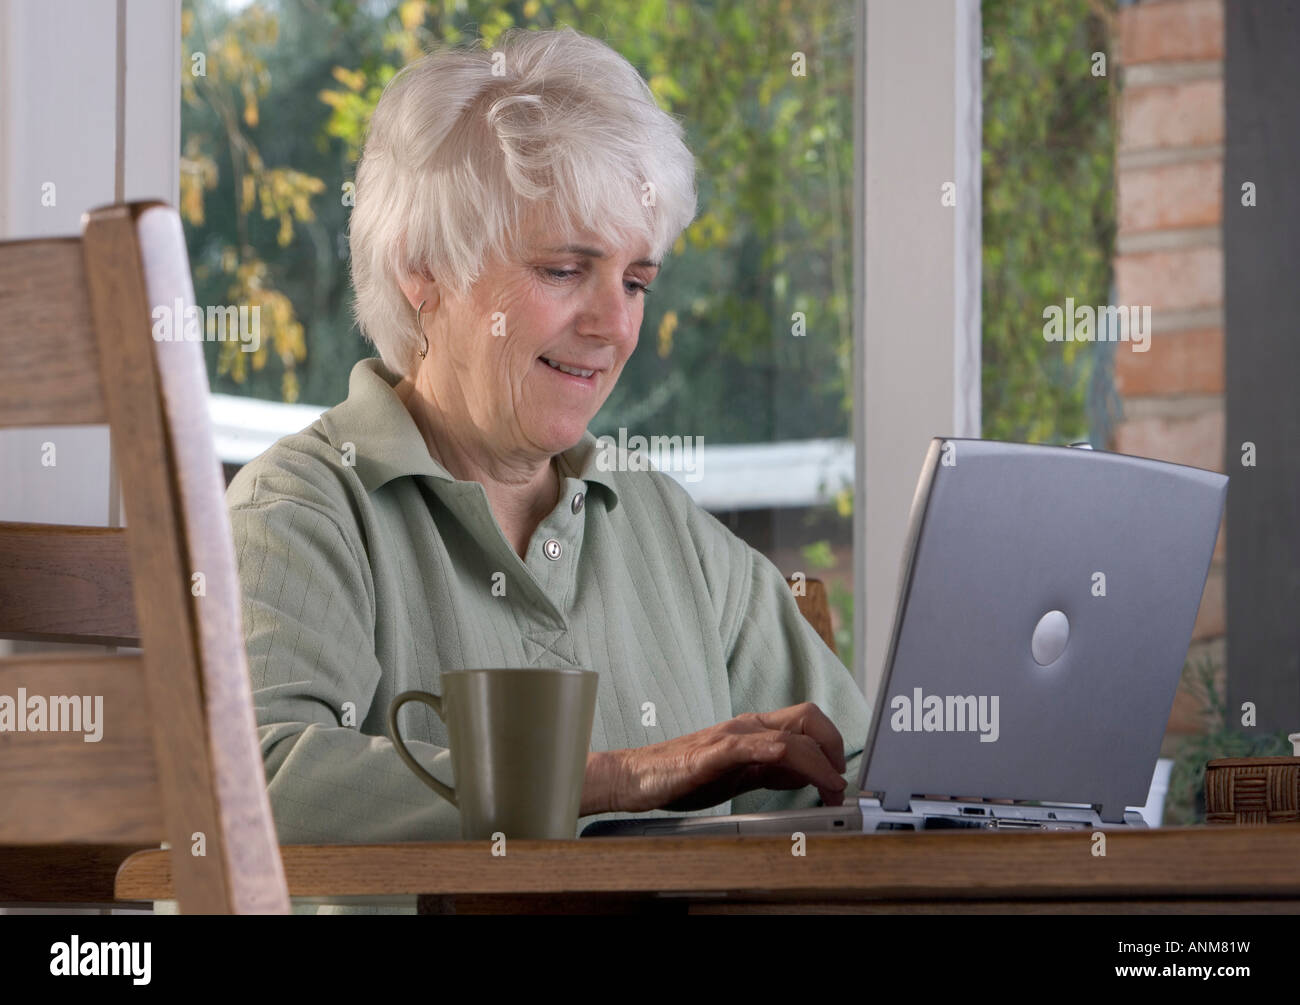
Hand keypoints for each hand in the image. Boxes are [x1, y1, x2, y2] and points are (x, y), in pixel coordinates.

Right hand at [601, 703, 847, 813]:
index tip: (838, 780)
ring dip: (819, 763)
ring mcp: (730, 737)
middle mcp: (747, 726)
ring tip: (829, 790)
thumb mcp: (738, 773)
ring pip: (790, 734)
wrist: (635, 776)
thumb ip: (771, 770)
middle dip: (835, 748)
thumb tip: (808, 776)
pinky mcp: (711, 754)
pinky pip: (751, 746)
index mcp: (755, 729)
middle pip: (809, 717)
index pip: (809, 722)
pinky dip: (780, 754)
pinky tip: (792, 768)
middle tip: (837, 785)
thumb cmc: (682, 774)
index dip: (834, 747)